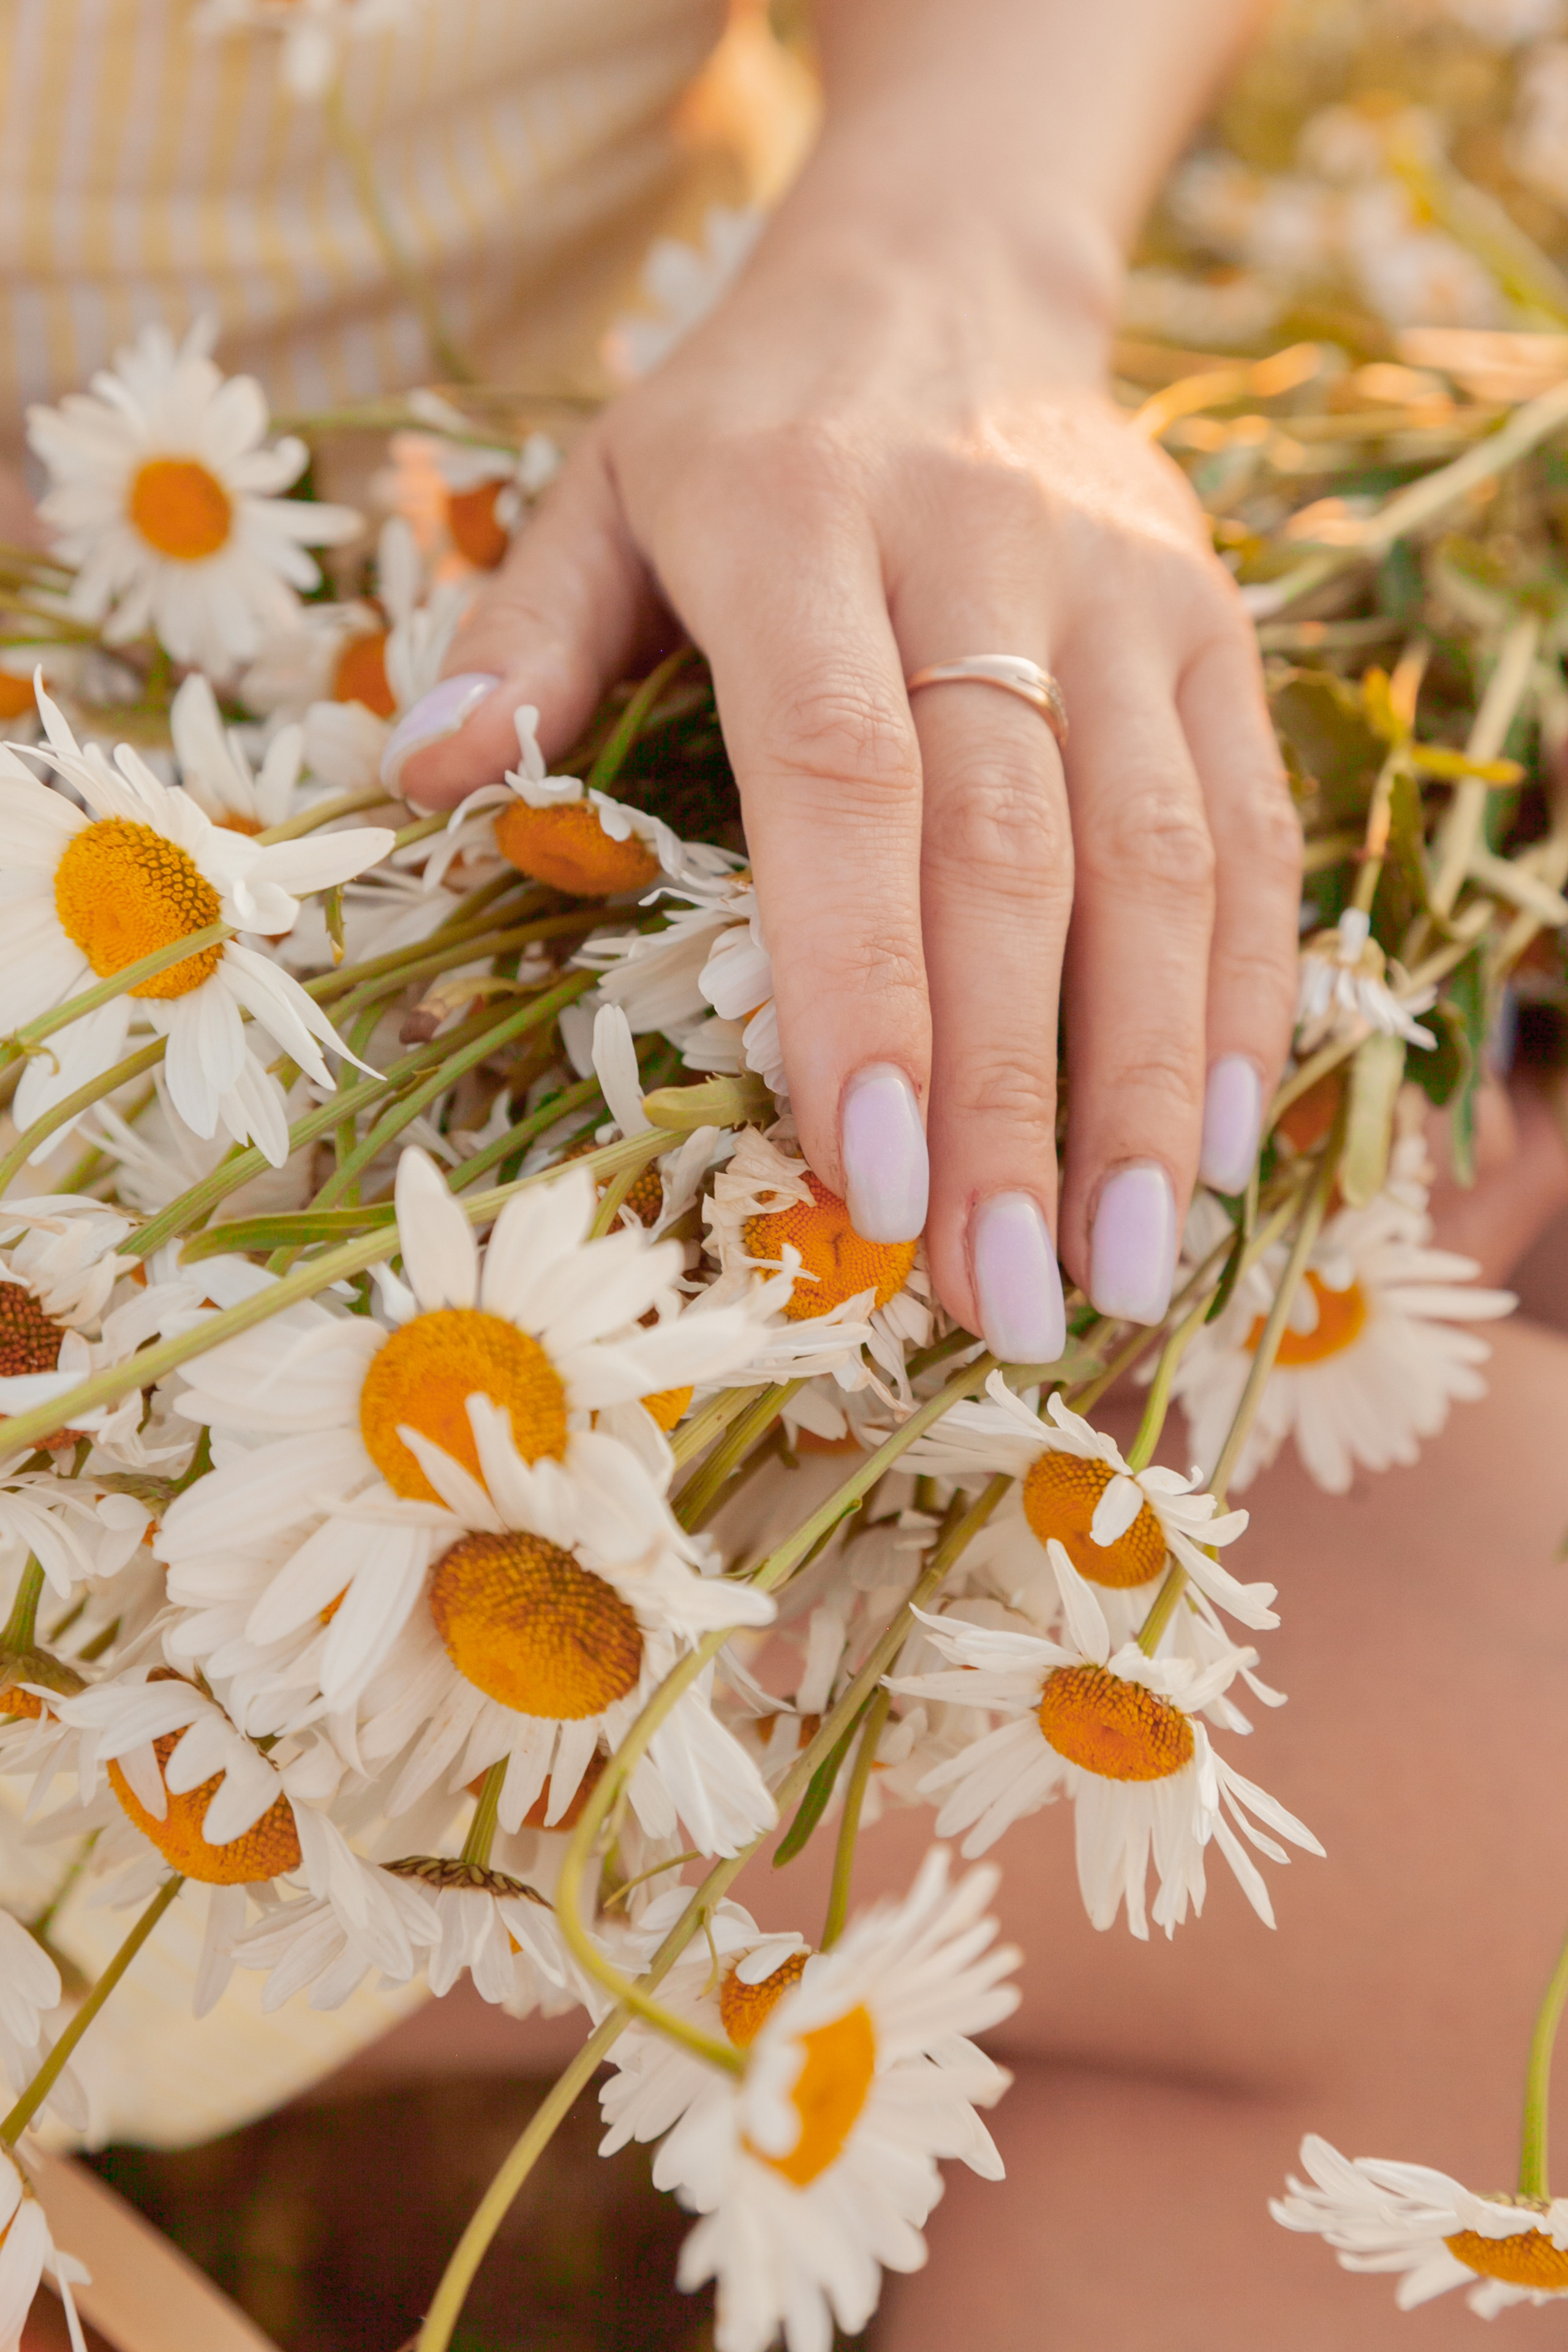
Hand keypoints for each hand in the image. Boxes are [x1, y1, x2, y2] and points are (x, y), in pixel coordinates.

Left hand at [388, 187, 1300, 1362]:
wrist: (947, 285)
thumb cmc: (745, 433)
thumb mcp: (600, 491)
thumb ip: (520, 636)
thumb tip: (416, 778)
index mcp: (798, 521)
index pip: (844, 780)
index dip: (863, 984)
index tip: (864, 1176)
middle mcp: (983, 548)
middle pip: (1011, 850)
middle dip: (1009, 1092)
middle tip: (1006, 1295)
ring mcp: (1126, 588)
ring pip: (1157, 856)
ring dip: (1143, 1076)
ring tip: (1128, 1264)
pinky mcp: (1218, 622)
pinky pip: (1248, 823)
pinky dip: (1239, 988)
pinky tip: (1211, 1139)